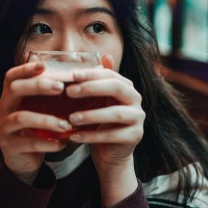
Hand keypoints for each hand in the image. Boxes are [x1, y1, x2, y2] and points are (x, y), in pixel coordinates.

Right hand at [0, 62, 70, 183]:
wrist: (23, 160)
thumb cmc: (36, 129)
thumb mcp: (39, 110)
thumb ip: (50, 95)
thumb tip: (74, 76)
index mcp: (10, 96)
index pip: (11, 76)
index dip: (26, 68)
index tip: (44, 65)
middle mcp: (3, 108)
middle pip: (14, 89)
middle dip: (38, 86)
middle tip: (60, 87)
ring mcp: (3, 128)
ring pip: (21, 117)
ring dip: (46, 119)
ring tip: (66, 125)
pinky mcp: (9, 146)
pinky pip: (28, 143)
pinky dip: (47, 143)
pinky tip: (61, 144)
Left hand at [65, 55, 144, 205]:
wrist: (110, 152)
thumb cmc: (100, 122)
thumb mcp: (96, 101)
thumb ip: (96, 81)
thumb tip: (103, 55)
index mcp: (126, 86)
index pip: (110, 74)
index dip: (92, 74)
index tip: (72, 75)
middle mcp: (135, 99)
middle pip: (116, 88)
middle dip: (92, 88)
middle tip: (69, 92)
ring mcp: (138, 118)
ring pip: (116, 114)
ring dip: (91, 115)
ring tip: (71, 118)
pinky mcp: (135, 136)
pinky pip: (113, 135)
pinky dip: (92, 136)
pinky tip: (75, 136)